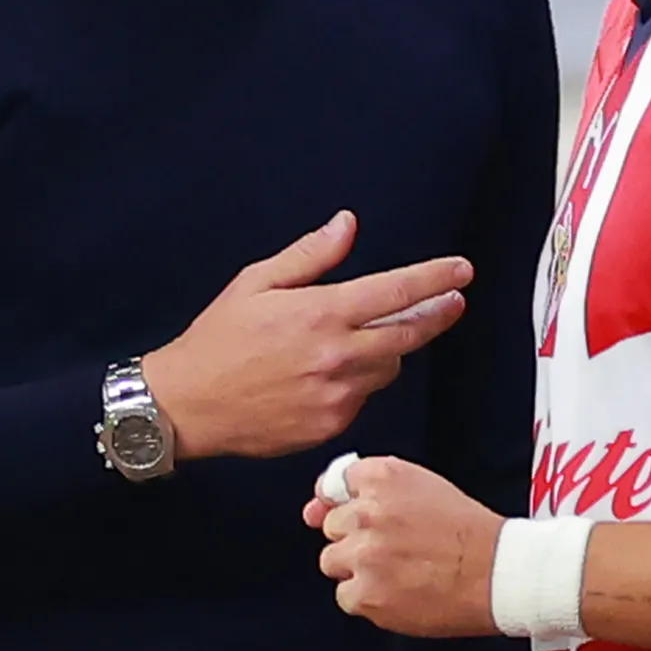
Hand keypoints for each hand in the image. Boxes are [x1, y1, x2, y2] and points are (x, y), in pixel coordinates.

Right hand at [143, 211, 469, 461]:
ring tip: (363, 338)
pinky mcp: (332, 425)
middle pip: (409, 334)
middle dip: (436, 314)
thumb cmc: (218, 340)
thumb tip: (346, 225)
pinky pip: (363, 397)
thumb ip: (310, 256)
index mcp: (320, 313)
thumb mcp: (256, 283)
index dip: (435, 280)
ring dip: (388, 349)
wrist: (189, 404)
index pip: (396, 292)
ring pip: (388, 367)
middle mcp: (336, 356)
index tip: (461, 271)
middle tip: (453, 302)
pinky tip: (329, 373)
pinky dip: (358, 381)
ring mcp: (337, 395)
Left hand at [306, 453, 502, 634]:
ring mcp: (364, 555)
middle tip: (395, 549)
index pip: (336, 485)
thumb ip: (372, 491)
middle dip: (356, 538)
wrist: (499, 573)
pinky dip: (368, 599)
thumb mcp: (424, 487)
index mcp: (384, 478)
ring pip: (333, 562)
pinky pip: (346, 597)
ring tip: (398, 572)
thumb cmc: (469, 533)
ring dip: (357, 569)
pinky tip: (400, 592)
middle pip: (333, 527)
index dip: (349, 504)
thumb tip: (316, 508)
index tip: (363, 517)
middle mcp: (368, 513)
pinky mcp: (367, 594)